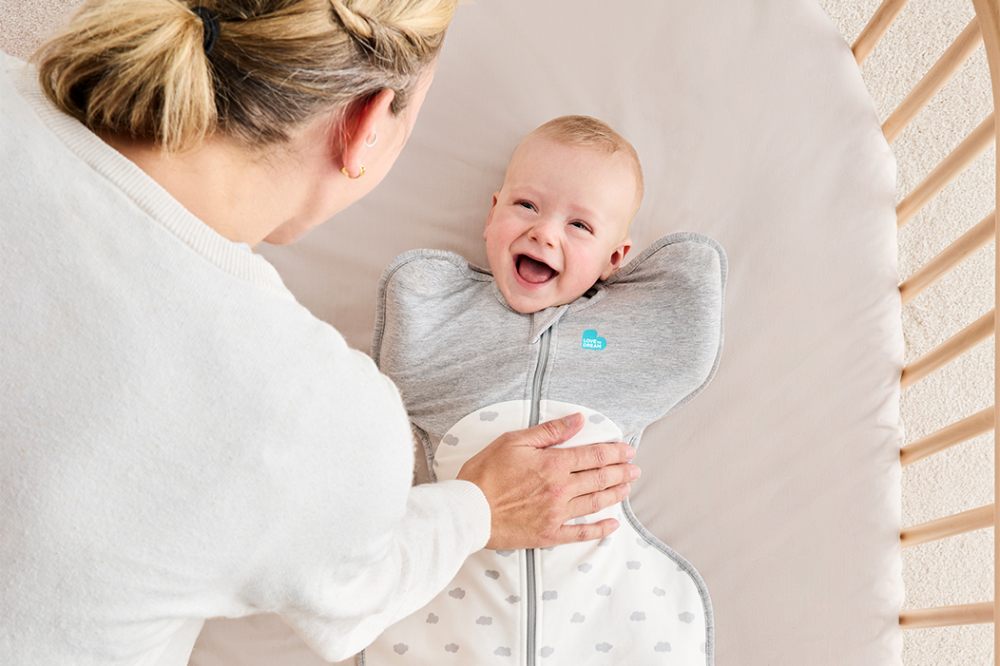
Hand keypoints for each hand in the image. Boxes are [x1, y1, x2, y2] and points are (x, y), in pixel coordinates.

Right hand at [456, 412, 639, 549]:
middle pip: (599, 478)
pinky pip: (580, 533)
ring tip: (627, 488)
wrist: (468, 510)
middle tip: (635, 469)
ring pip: (595, 502)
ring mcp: (557, 514)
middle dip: (620, 472)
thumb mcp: (514, 441)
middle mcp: (561, 489)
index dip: (614, 452)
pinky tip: (612, 525)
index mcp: (553, 464)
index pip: (593, 455)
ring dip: (615, 494)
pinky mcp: (549, 534)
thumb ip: (549, 431)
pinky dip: (599, 530)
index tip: (627, 450)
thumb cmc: (485, 474)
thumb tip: (577, 420)